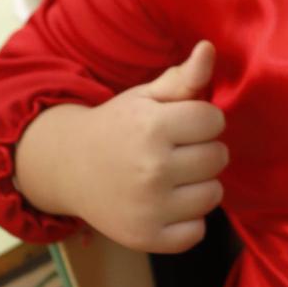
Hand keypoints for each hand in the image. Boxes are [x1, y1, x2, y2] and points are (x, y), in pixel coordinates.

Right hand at [15, 43, 227, 253]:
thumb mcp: (145, 98)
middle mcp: (152, 169)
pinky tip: (167, 204)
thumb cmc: (117, 128)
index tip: (182, 124)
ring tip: (173, 177)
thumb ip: (182, 77)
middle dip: (202, 150)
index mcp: (152, 127)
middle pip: (218, 157)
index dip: (202, 120)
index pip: (214, 120)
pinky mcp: (147, 238)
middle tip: (176, 150)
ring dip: (199, 185)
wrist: (69, 168)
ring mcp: (150, 208)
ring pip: (213, 194)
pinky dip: (187, 221)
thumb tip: (209, 48)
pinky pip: (197, 232)